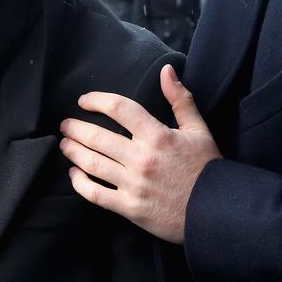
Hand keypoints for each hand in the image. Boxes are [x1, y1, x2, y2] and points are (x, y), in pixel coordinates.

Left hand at [59, 64, 220, 243]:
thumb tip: (166, 70)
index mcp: (158, 136)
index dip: (97, 100)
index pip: (120, 109)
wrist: (216, 211)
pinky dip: (79, 183)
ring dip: (73, 152)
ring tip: (65, 145)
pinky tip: (74, 175)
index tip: (83, 101)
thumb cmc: (206, 168)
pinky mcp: (129, 208)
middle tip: (65, 125)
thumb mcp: (198, 129)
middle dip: (75, 128)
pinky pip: (95, 194)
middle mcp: (142, 159)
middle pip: (97, 137)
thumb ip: (180, 99)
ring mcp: (133, 184)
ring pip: (91, 164)